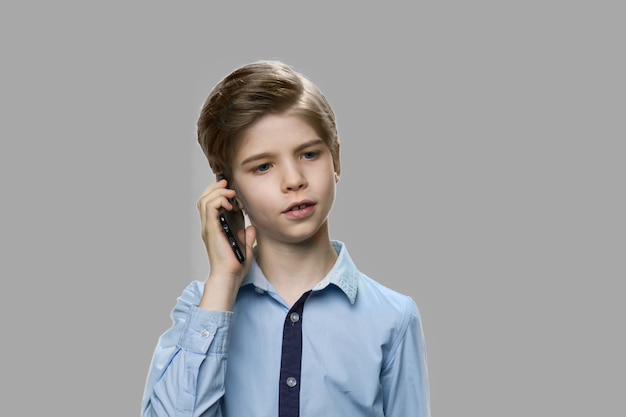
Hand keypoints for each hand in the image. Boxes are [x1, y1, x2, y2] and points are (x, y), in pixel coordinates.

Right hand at [196, 179, 255, 310]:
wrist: (229, 276)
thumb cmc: (235, 266)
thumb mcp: (245, 247)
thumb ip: (247, 237)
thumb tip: (252, 228)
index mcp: (215, 228)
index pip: (209, 204)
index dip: (217, 192)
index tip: (230, 188)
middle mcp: (209, 226)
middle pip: (204, 199)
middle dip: (215, 188)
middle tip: (227, 184)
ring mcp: (208, 227)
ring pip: (204, 200)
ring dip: (217, 192)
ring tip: (230, 192)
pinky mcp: (211, 229)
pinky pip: (209, 208)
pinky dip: (218, 200)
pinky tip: (229, 202)